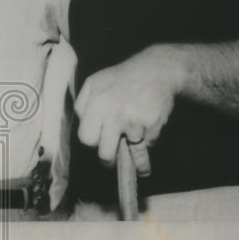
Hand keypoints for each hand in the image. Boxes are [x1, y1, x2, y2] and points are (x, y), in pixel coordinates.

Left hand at [74, 45, 184, 174]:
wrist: (157, 69)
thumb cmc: (122, 78)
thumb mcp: (94, 82)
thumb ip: (82, 104)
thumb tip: (81, 124)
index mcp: (97, 103)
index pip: (86, 137)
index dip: (92, 142)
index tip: (96, 144)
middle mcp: (114, 113)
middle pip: (105, 153)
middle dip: (108, 161)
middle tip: (110, 161)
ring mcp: (134, 121)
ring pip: (133, 154)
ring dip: (138, 163)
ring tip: (141, 170)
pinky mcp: (153, 125)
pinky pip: (149, 142)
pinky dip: (149, 140)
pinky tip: (149, 133)